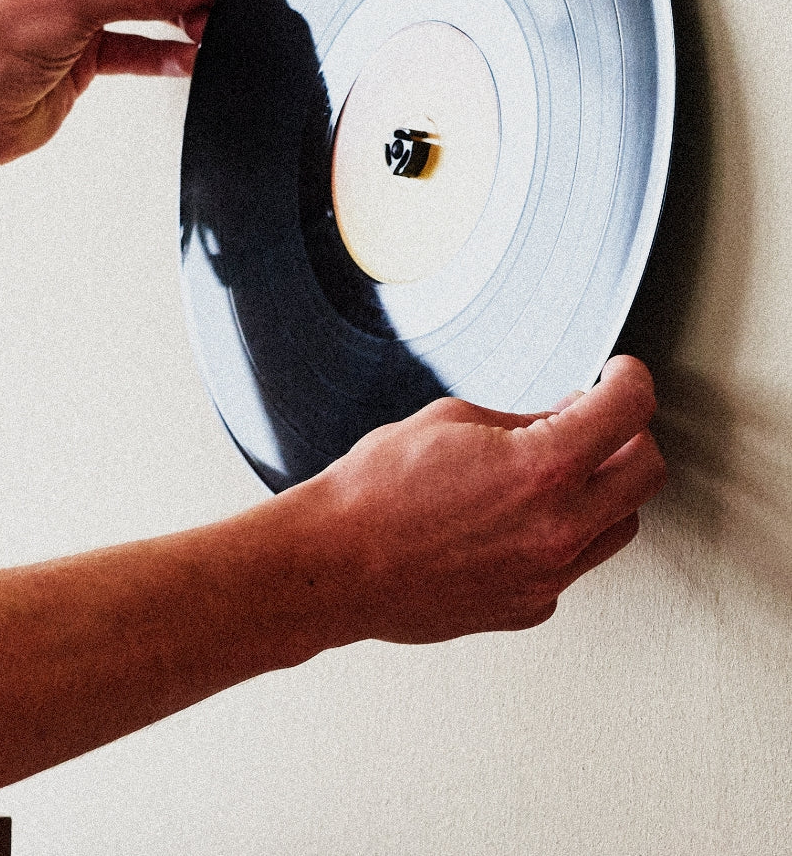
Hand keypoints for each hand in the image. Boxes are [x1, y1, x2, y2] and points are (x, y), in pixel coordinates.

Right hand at [298, 355, 664, 644]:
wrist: (336, 563)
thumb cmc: (374, 492)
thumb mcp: (450, 422)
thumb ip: (523, 421)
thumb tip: (564, 419)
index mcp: (542, 469)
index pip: (628, 411)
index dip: (631, 380)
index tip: (622, 376)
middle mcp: (558, 528)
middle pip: (647, 472)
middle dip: (632, 435)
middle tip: (601, 419)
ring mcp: (548, 576)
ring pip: (619, 525)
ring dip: (603, 489)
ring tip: (559, 469)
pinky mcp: (530, 606)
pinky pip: (572, 562)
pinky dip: (560, 532)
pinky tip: (519, 516)